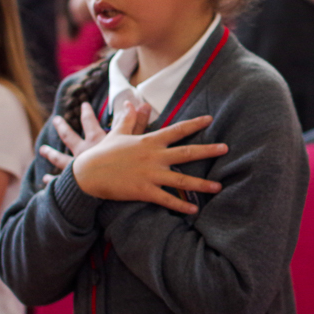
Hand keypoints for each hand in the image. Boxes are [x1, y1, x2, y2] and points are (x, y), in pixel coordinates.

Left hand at [41, 101, 151, 183]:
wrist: (114, 192)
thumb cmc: (125, 167)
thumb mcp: (135, 142)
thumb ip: (138, 123)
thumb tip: (144, 104)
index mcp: (96, 142)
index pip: (90, 122)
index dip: (87, 113)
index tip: (83, 104)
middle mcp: (83, 153)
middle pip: (69, 137)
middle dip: (63, 127)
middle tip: (56, 120)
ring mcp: (76, 169)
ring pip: (60, 159)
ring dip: (51, 154)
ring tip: (42, 150)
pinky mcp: (73, 185)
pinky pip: (59, 183)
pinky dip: (51, 182)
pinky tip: (44, 181)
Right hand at [71, 103, 227, 213]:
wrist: (87, 173)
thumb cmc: (104, 152)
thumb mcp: (118, 133)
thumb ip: (129, 119)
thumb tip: (133, 103)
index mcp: (150, 141)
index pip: (177, 130)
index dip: (194, 124)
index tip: (210, 119)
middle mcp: (154, 157)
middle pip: (187, 153)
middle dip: (208, 150)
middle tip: (227, 148)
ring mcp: (150, 175)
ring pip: (181, 179)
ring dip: (202, 184)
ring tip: (219, 186)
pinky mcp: (144, 191)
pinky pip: (166, 199)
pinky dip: (181, 205)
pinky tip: (194, 209)